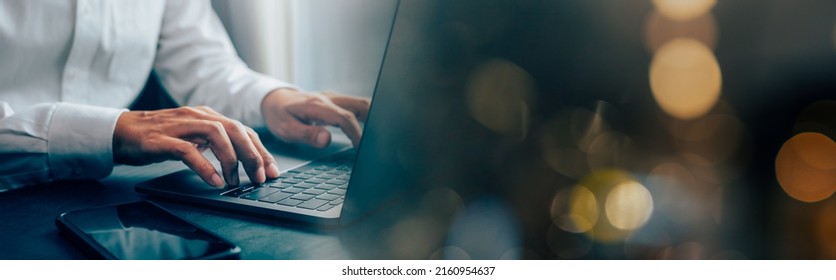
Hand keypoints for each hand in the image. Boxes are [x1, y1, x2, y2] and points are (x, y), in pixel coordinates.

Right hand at [113, 106, 279, 187]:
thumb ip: (214, 143)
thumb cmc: (159, 137)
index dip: (260, 150)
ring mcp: (180, 126)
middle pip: (235, 130)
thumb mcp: (193, 137)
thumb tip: (241, 162)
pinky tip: (214, 181)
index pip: (243, 130)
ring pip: (217, 135)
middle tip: (260, 177)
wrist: (121, 132)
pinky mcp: (162, 139)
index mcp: (208, 115)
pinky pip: (189, 151)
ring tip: (236, 181)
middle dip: (252, 155)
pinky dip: (205, 167)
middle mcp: (198, 116)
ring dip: (231, 160)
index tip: (271, 170)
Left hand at [261, 88, 370, 147]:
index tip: (361, 149)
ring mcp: (334, 98)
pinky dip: (367, 116)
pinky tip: (371, 128)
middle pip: (362, 105)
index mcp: (318, 105)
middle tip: (378, 140)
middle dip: (375, 121)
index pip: (346, 118)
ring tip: (379, 135)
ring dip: (374, 117)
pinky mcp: (336, 101)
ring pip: (362, 103)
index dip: (356, 134)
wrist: (273, 99)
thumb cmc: (279, 115)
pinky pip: (357, 105)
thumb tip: (327, 139)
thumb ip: (307, 134)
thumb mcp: (286, 128)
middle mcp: (329, 98)